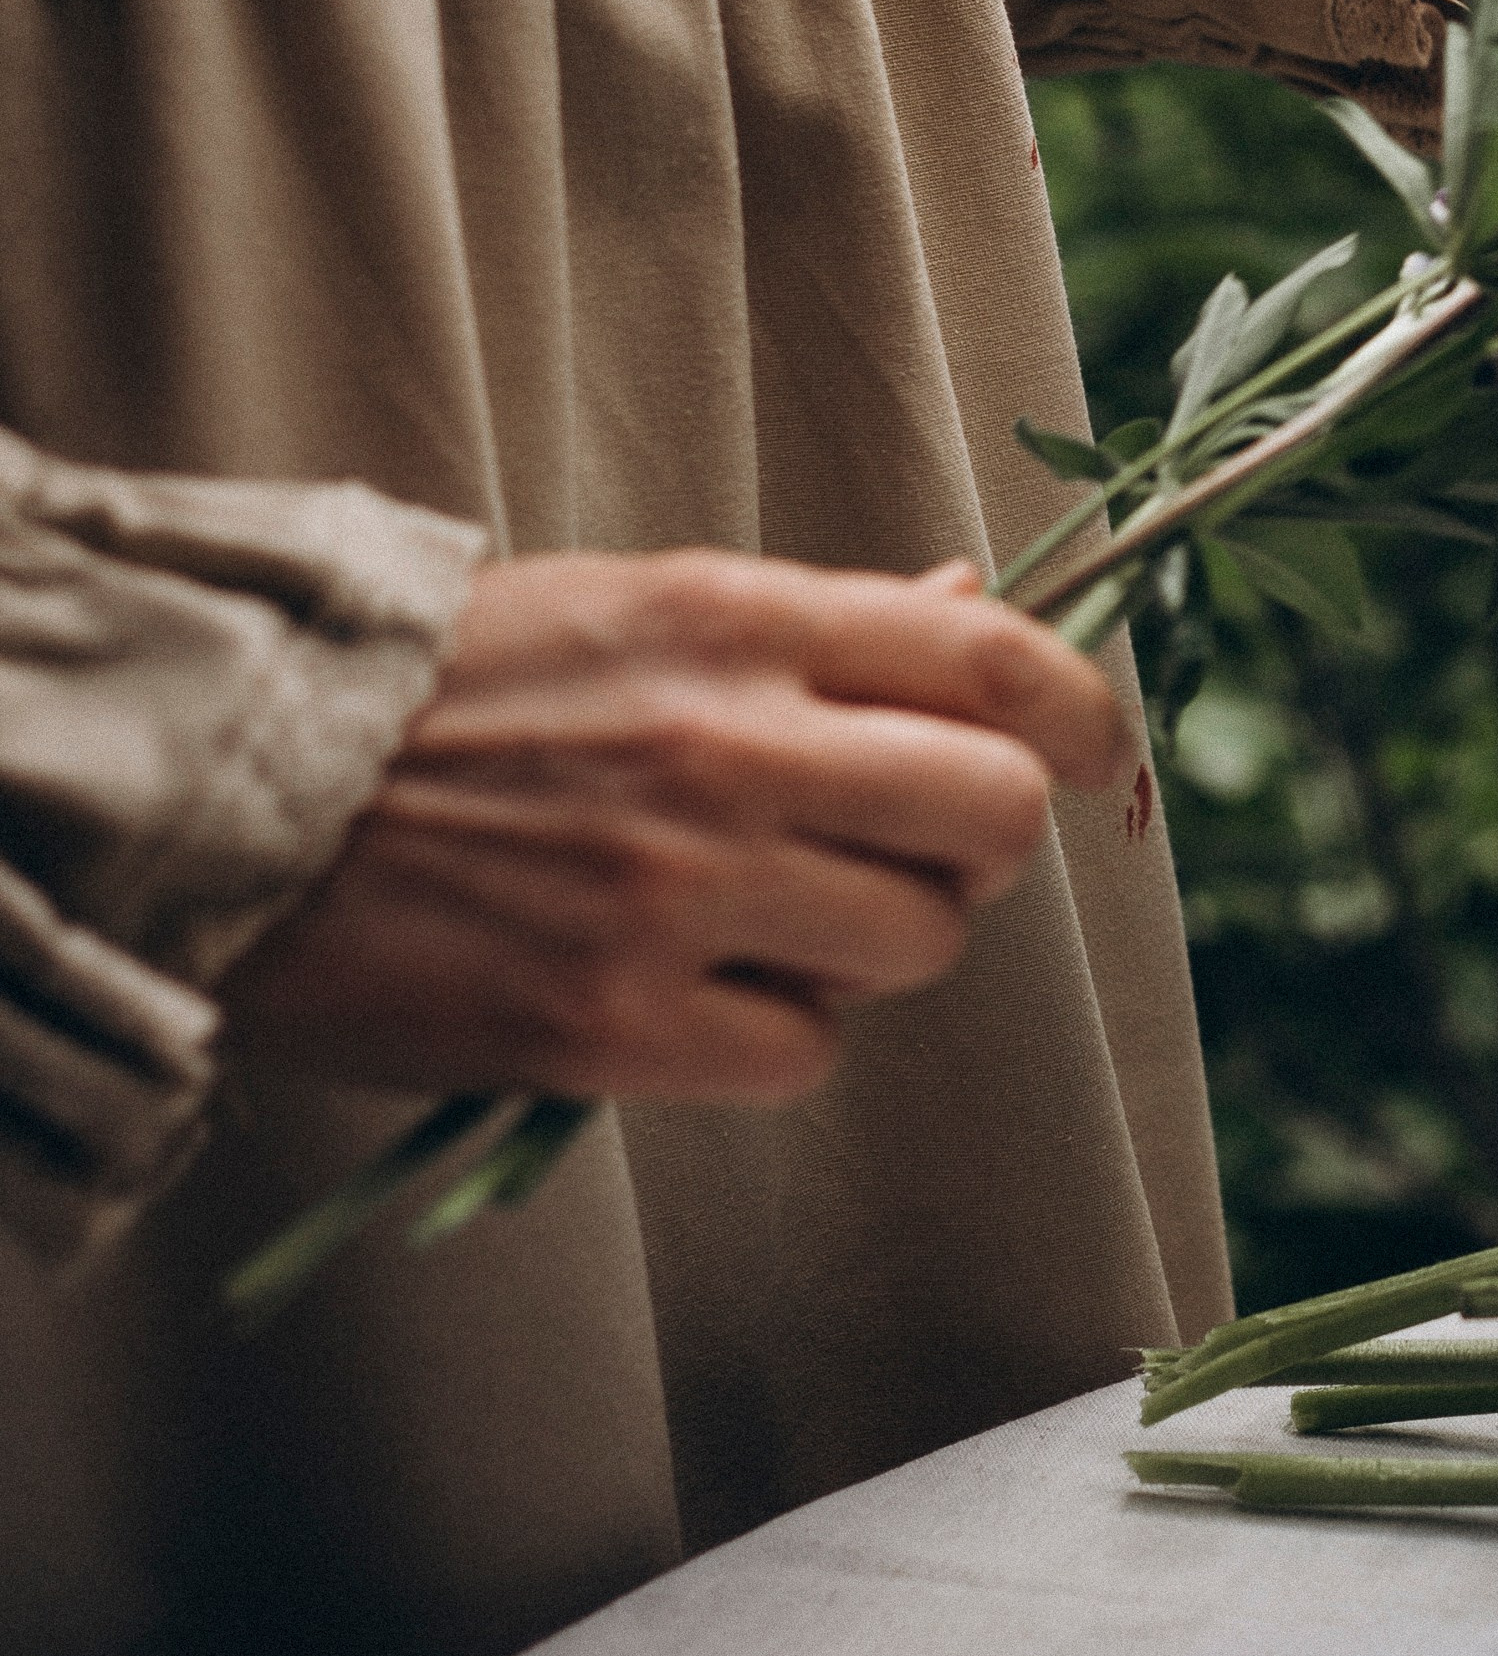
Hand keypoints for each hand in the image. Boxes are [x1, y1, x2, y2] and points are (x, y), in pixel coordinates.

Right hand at [223, 550, 1122, 1103]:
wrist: (252, 790)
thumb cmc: (454, 687)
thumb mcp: (642, 602)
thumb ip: (817, 625)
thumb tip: (973, 610)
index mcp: (739, 618)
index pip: (994, 662)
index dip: (1081, 716)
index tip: (1086, 753)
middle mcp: (730, 745)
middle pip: (987, 817)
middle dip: (979, 846)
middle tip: (912, 851)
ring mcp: (677, 890)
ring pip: (914, 945)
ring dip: (877, 946)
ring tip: (780, 919)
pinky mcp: (613, 1025)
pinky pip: (803, 1054)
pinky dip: (779, 1036)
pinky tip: (702, 996)